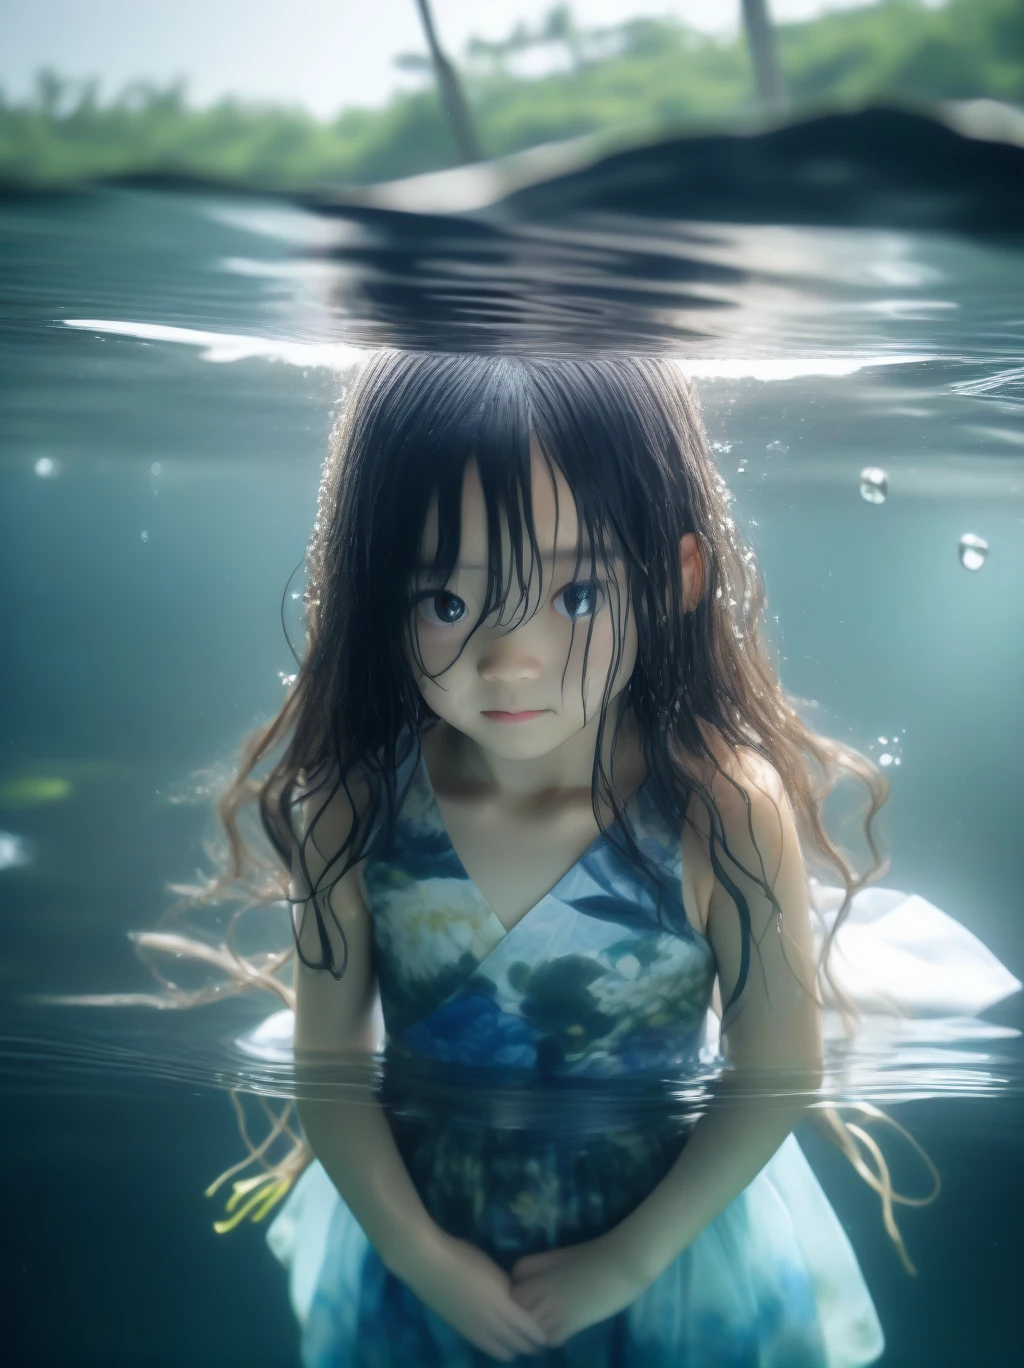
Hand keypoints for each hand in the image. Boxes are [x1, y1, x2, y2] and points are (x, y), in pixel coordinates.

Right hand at [389, 1227, 548, 1360]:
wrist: (429, 1264)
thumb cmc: (464, 1259)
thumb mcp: (494, 1270)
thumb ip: (508, 1290)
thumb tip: (515, 1301)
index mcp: (502, 1307)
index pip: (529, 1331)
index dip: (540, 1335)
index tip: (548, 1332)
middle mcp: (490, 1326)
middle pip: (517, 1347)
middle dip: (529, 1345)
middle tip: (535, 1336)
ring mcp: (473, 1332)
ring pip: (499, 1352)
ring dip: (510, 1348)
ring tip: (515, 1336)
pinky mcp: (461, 1331)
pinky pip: (484, 1346)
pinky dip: (494, 1344)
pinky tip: (495, 1331)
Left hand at [511, 1235, 649, 1346]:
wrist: (618, 1262)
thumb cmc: (590, 1255)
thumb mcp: (555, 1257)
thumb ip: (534, 1269)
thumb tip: (519, 1283)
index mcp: (531, 1270)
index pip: (510, 1291)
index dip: (518, 1298)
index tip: (529, 1301)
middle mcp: (536, 1289)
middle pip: (515, 1312)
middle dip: (522, 1317)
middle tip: (537, 1319)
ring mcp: (550, 1308)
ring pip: (528, 1329)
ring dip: (535, 1332)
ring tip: (549, 1327)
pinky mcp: (568, 1324)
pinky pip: (548, 1339)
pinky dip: (551, 1339)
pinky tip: (561, 1331)